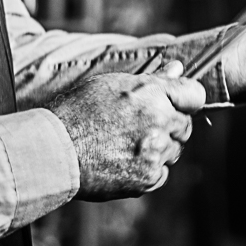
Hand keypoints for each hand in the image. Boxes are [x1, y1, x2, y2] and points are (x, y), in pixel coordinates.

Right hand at [46, 61, 205, 200]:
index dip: (186, 100)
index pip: (195, 95)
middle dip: (169, 127)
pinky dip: (147, 172)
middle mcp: (158, 120)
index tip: (176, 106)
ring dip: (158, 150)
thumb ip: (153, 79)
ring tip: (124, 146)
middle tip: (138, 129)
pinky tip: (122, 163)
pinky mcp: (147, 178)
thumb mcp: (113, 85)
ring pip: (174, 151)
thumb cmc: (77, 112)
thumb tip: (178, 68)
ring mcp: (155, 151)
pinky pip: (161, 174)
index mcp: (152, 93)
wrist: (51, 150)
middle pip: (185, 125)